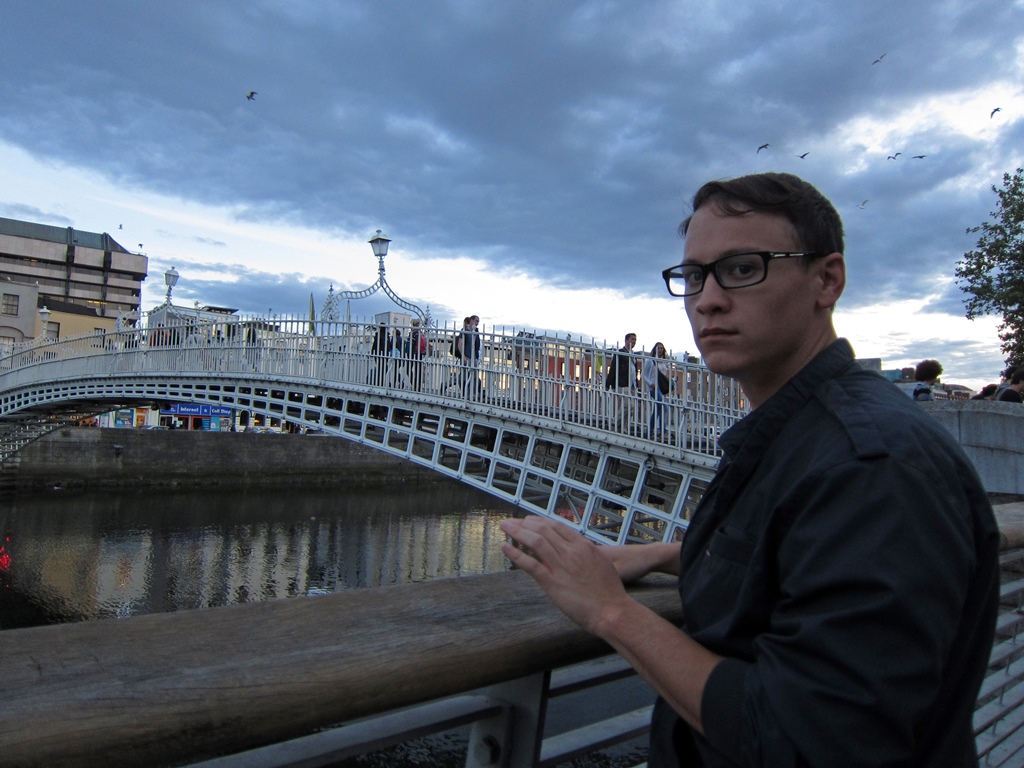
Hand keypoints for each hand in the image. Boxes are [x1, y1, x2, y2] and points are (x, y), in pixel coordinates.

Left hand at [500, 516, 631, 635]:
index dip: (540, 520)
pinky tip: (505, 548)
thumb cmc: (610, 592)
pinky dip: (515, 554)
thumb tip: (580, 551)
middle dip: (525, 523)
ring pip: (535, 541)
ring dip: (517, 532)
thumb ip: (588, 554)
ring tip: (505, 527)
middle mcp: (570, 551)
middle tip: (512, 522)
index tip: (530, 520)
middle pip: (543, 529)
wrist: (612, 611)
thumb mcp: (602, 564)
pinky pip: (530, 564)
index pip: (557, 526)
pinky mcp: (552, 582)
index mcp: (583, 546)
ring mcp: (560, 566)